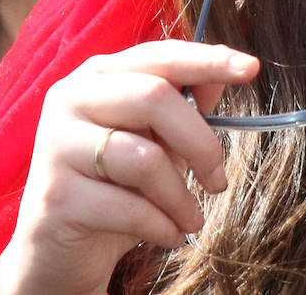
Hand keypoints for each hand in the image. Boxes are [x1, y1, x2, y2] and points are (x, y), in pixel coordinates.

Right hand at [0, 41, 257, 294]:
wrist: (59, 249)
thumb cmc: (114, 185)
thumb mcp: (155, 141)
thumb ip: (184, 105)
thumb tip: (223, 77)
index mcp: (98, 75)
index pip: (161, 56)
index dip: (209, 60)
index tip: (251, 68)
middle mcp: (70, 98)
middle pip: (154, 98)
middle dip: (201, 143)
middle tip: (219, 181)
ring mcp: (55, 145)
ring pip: (145, 159)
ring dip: (182, 197)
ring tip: (192, 219)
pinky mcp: (54, 195)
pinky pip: (129, 207)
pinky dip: (163, 226)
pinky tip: (171, 235)